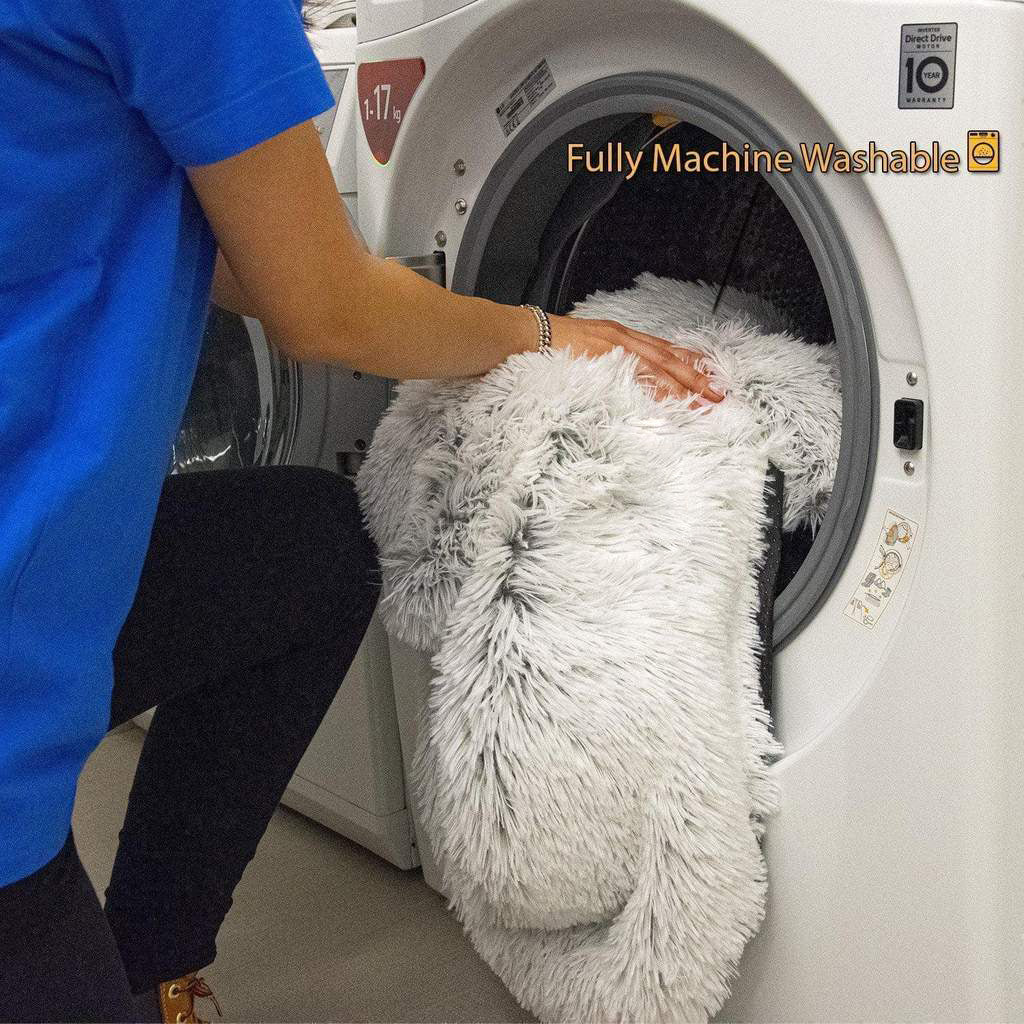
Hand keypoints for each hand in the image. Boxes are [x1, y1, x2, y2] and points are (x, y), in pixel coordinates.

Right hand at [548, 315, 724, 404]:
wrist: (527, 333)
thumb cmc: (550, 344)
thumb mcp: (584, 347)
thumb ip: (605, 358)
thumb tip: (619, 374)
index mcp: (619, 334)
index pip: (662, 347)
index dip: (687, 360)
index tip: (707, 373)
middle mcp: (622, 337)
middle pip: (668, 358)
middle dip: (695, 376)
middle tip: (717, 394)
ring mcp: (615, 347)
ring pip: (659, 367)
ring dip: (684, 385)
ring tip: (704, 400)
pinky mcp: (605, 357)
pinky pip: (637, 374)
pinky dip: (657, 387)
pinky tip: (672, 398)